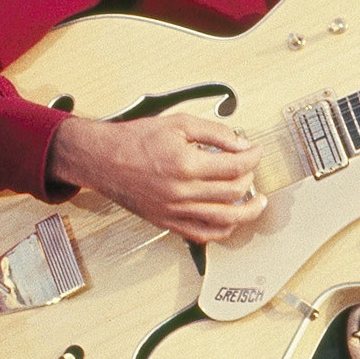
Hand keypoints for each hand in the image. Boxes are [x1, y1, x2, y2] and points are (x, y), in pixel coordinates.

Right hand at [46, 113, 266, 244]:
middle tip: (250, 168)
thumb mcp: (178, 123)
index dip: (252, 157)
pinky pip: (202, 235)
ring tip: (257, 202)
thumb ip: (214, 133)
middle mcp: (182, 192)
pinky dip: (222, 230)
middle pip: (233, 192)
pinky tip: (231, 220)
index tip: (256, 151)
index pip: (235, 166)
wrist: (102, 159)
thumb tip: (242, 144)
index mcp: (185, 165)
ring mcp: (175, 211)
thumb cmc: (135, 139)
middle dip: (250, 178)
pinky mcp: (167, 222)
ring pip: (224, 220)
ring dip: (247, 212)